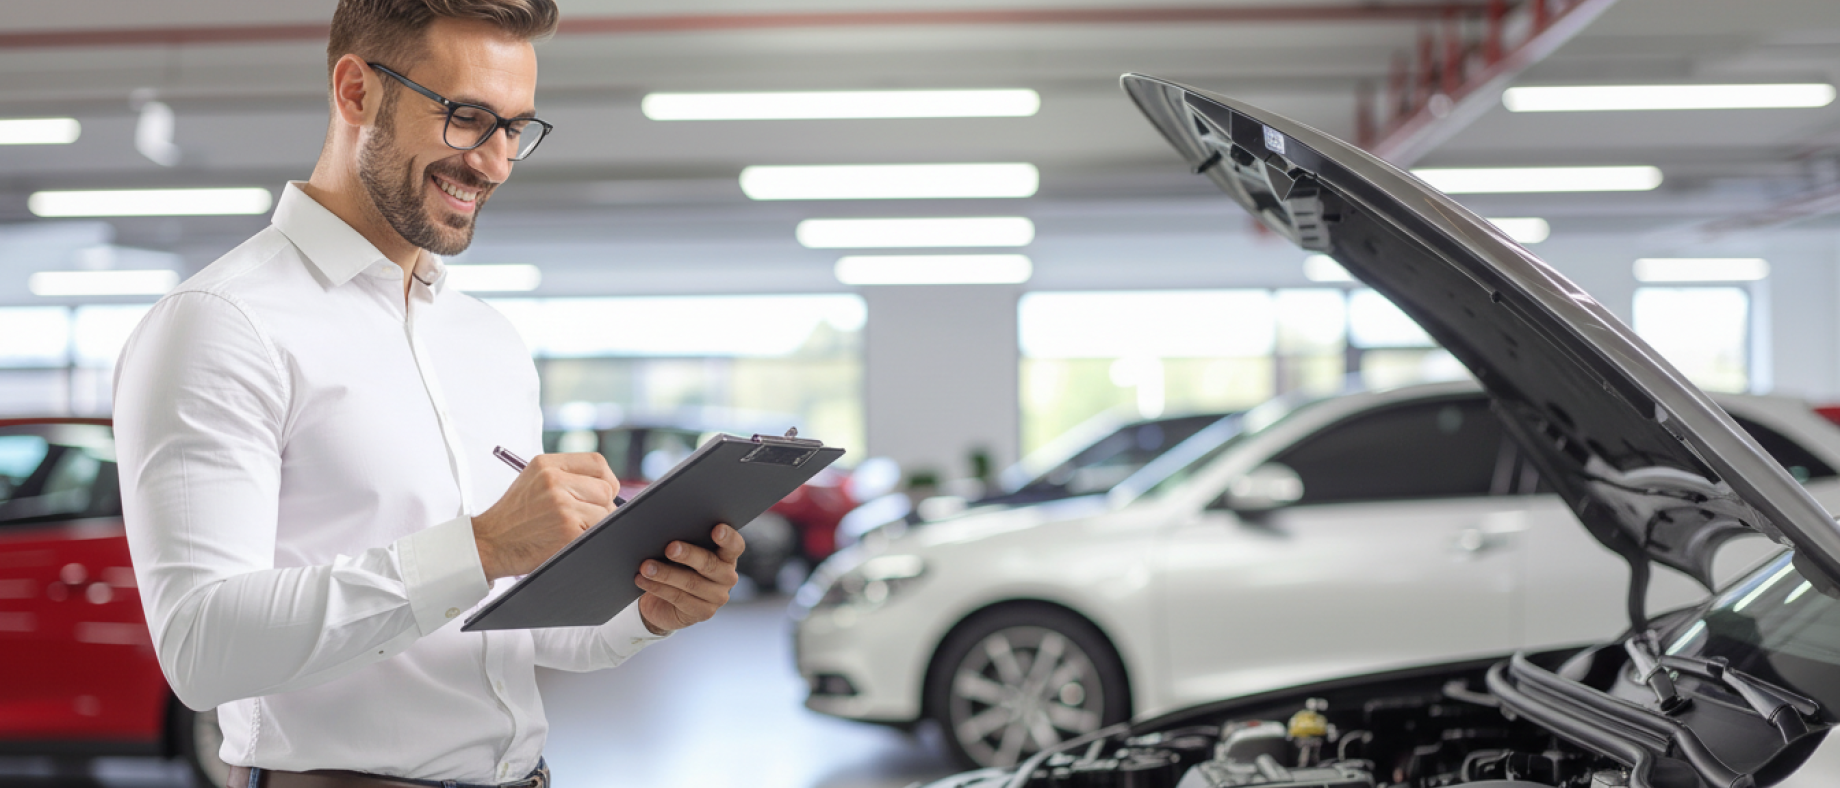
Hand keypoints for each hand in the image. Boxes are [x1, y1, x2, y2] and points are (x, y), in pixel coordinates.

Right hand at [472, 453, 619, 580]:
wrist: (488, 544)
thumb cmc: (514, 517)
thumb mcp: (534, 481)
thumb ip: (567, 476)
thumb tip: (609, 488)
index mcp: (547, 464)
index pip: (597, 463)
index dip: (605, 480)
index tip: (599, 494)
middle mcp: (554, 481)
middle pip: (606, 489)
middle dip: (602, 506)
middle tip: (583, 518)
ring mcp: (562, 505)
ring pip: (606, 512)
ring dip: (596, 525)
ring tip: (571, 530)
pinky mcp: (568, 529)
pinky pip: (598, 532)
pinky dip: (589, 538)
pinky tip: (567, 540)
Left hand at [635, 523, 744, 634]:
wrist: (665, 601)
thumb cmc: (674, 564)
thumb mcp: (680, 549)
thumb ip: (679, 534)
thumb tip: (657, 520)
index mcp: (727, 555)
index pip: (735, 545)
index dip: (728, 537)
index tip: (715, 529)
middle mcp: (727, 576)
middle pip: (710, 564)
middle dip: (688, 554)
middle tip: (669, 547)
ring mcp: (717, 597)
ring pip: (691, 583)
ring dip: (665, 573)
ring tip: (645, 566)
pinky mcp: (702, 612)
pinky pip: (678, 598)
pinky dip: (658, 588)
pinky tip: (642, 580)